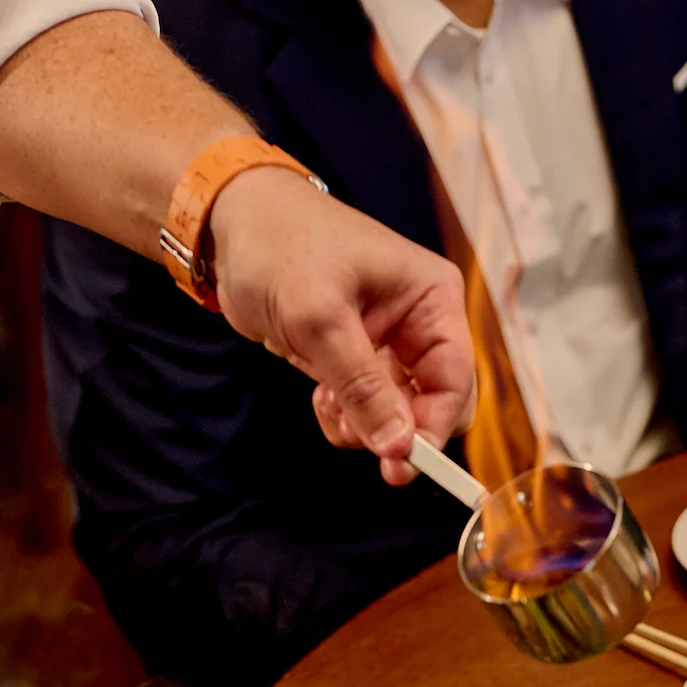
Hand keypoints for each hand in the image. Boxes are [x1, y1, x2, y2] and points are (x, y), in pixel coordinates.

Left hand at [208, 168, 475, 482]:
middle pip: (435, 403)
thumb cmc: (280, 247)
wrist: (230, 224)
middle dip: (400, 431)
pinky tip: (321, 399)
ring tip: (328, 406)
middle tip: (365, 446)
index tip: (402, 462)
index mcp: (431, 299)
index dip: (435, 426)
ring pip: (399, 414)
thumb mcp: (321, 320)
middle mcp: (419, 323)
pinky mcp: (357, 358)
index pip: (456, 379)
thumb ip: (363, 387)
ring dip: (366, 426)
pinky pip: (367, 408)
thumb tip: (399, 446)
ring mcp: (389, 343)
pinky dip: (347, 417)